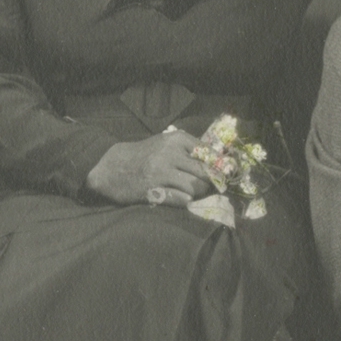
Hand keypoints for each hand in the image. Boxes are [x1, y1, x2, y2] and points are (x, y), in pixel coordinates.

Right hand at [85, 128, 214, 206]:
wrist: (113, 167)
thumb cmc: (145, 154)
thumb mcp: (167, 143)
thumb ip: (190, 149)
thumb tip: (221, 160)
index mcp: (176, 139)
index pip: (208, 153)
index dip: (220, 166)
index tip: (226, 173)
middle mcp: (169, 154)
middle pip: (204, 172)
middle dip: (212, 182)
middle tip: (213, 187)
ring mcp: (160, 173)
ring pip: (194, 187)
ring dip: (199, 193)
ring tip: (196, 192)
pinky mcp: (153, 190)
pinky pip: (180, 199)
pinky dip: (185, 201)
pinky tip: (183, 199)